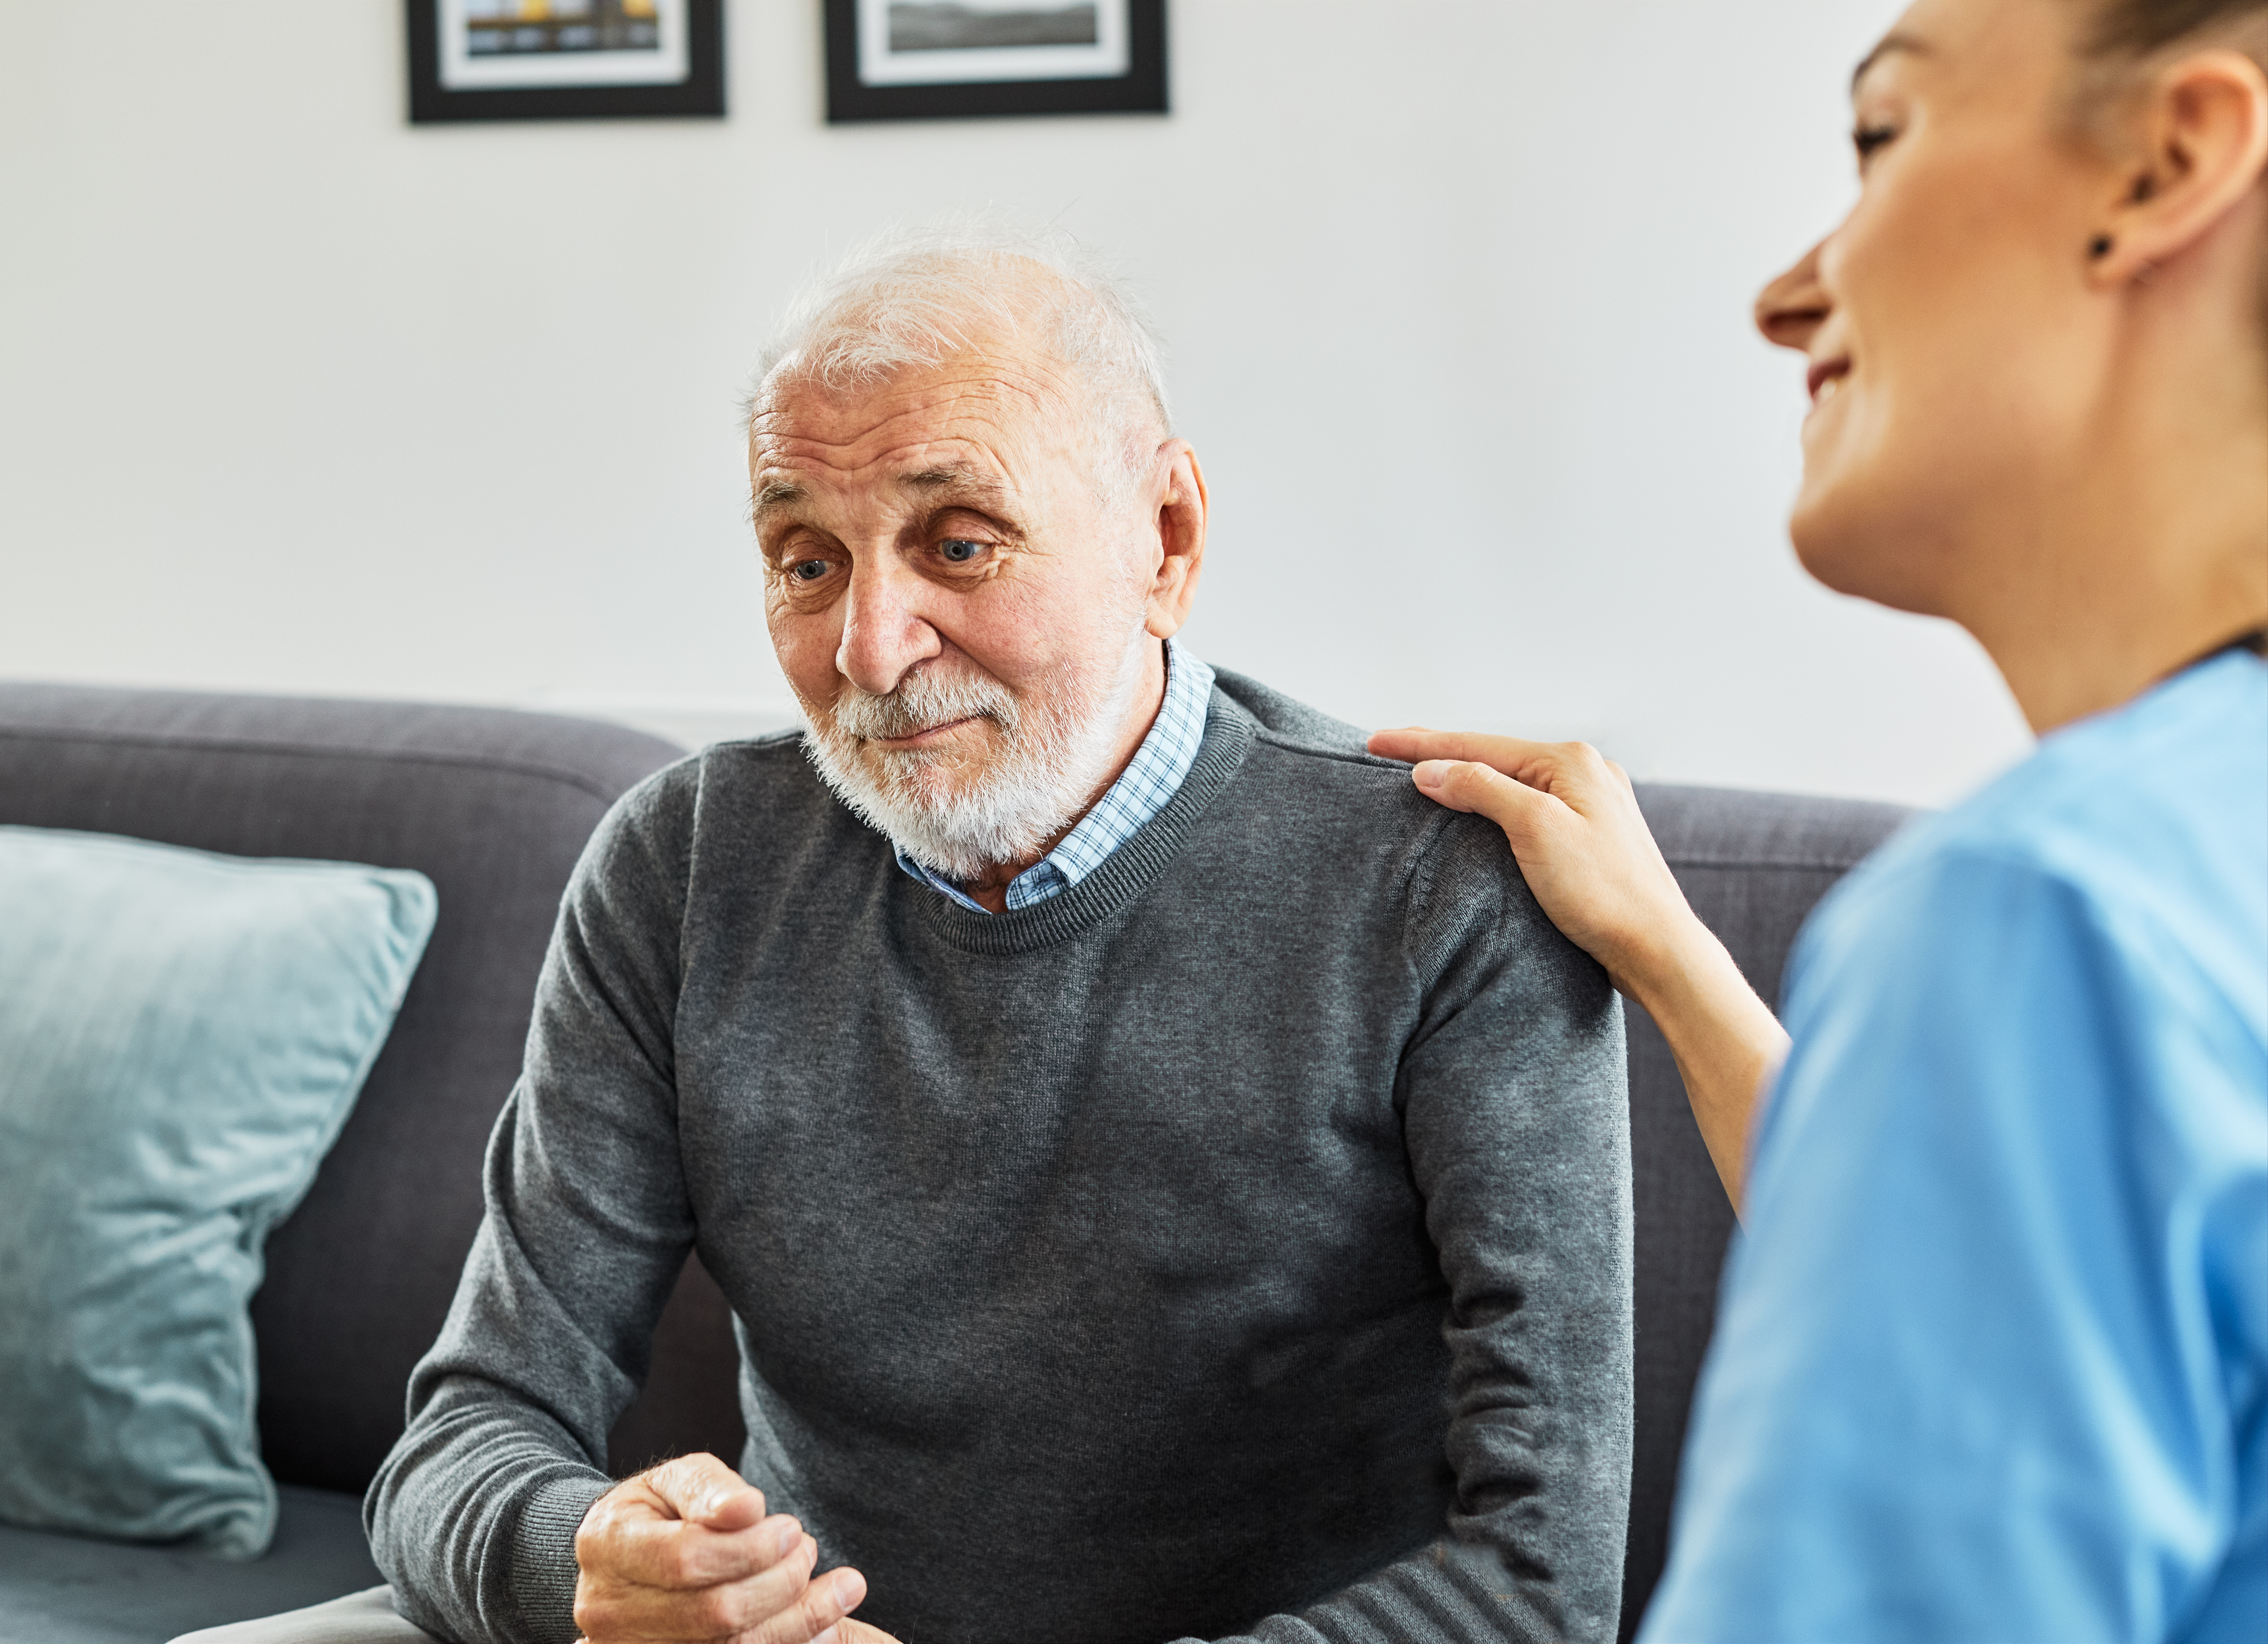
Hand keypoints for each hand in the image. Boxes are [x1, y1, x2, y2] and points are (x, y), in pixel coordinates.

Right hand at [574, 1452, 877, 1643]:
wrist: (624, 1555)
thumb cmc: (659, 1511)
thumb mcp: (677, 1480)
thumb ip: (710, 1489)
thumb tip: (747, 1508)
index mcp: (608, 1545)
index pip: (687, 1558)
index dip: (751, 1547)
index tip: (791, 1527)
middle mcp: (608, 1609)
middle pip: (713, 1613)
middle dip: (780, 1583)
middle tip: (809, 1550)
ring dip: (797, 1620)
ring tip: (839, 1588)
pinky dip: (788, 1643)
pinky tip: (824, 1625)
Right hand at [1366, 729, 1694, 998]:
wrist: (1657, 948)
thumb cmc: (1603, 893)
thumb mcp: (1534, 829)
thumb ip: (1481, 789)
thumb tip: (1431, 770)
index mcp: (1571, 761)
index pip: (1476, 745)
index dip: (1420, 744)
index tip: (1375, 742)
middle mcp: (1585, 773)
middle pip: (1493, 757)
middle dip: (1440, 753)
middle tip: (1387, 749)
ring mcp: (1591, 804)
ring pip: (1511, 782)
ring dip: (1466, 777)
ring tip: (1424, 773)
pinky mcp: (1590, 836)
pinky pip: (1528, 808)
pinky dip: (1493, 804)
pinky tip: (1477, 810)